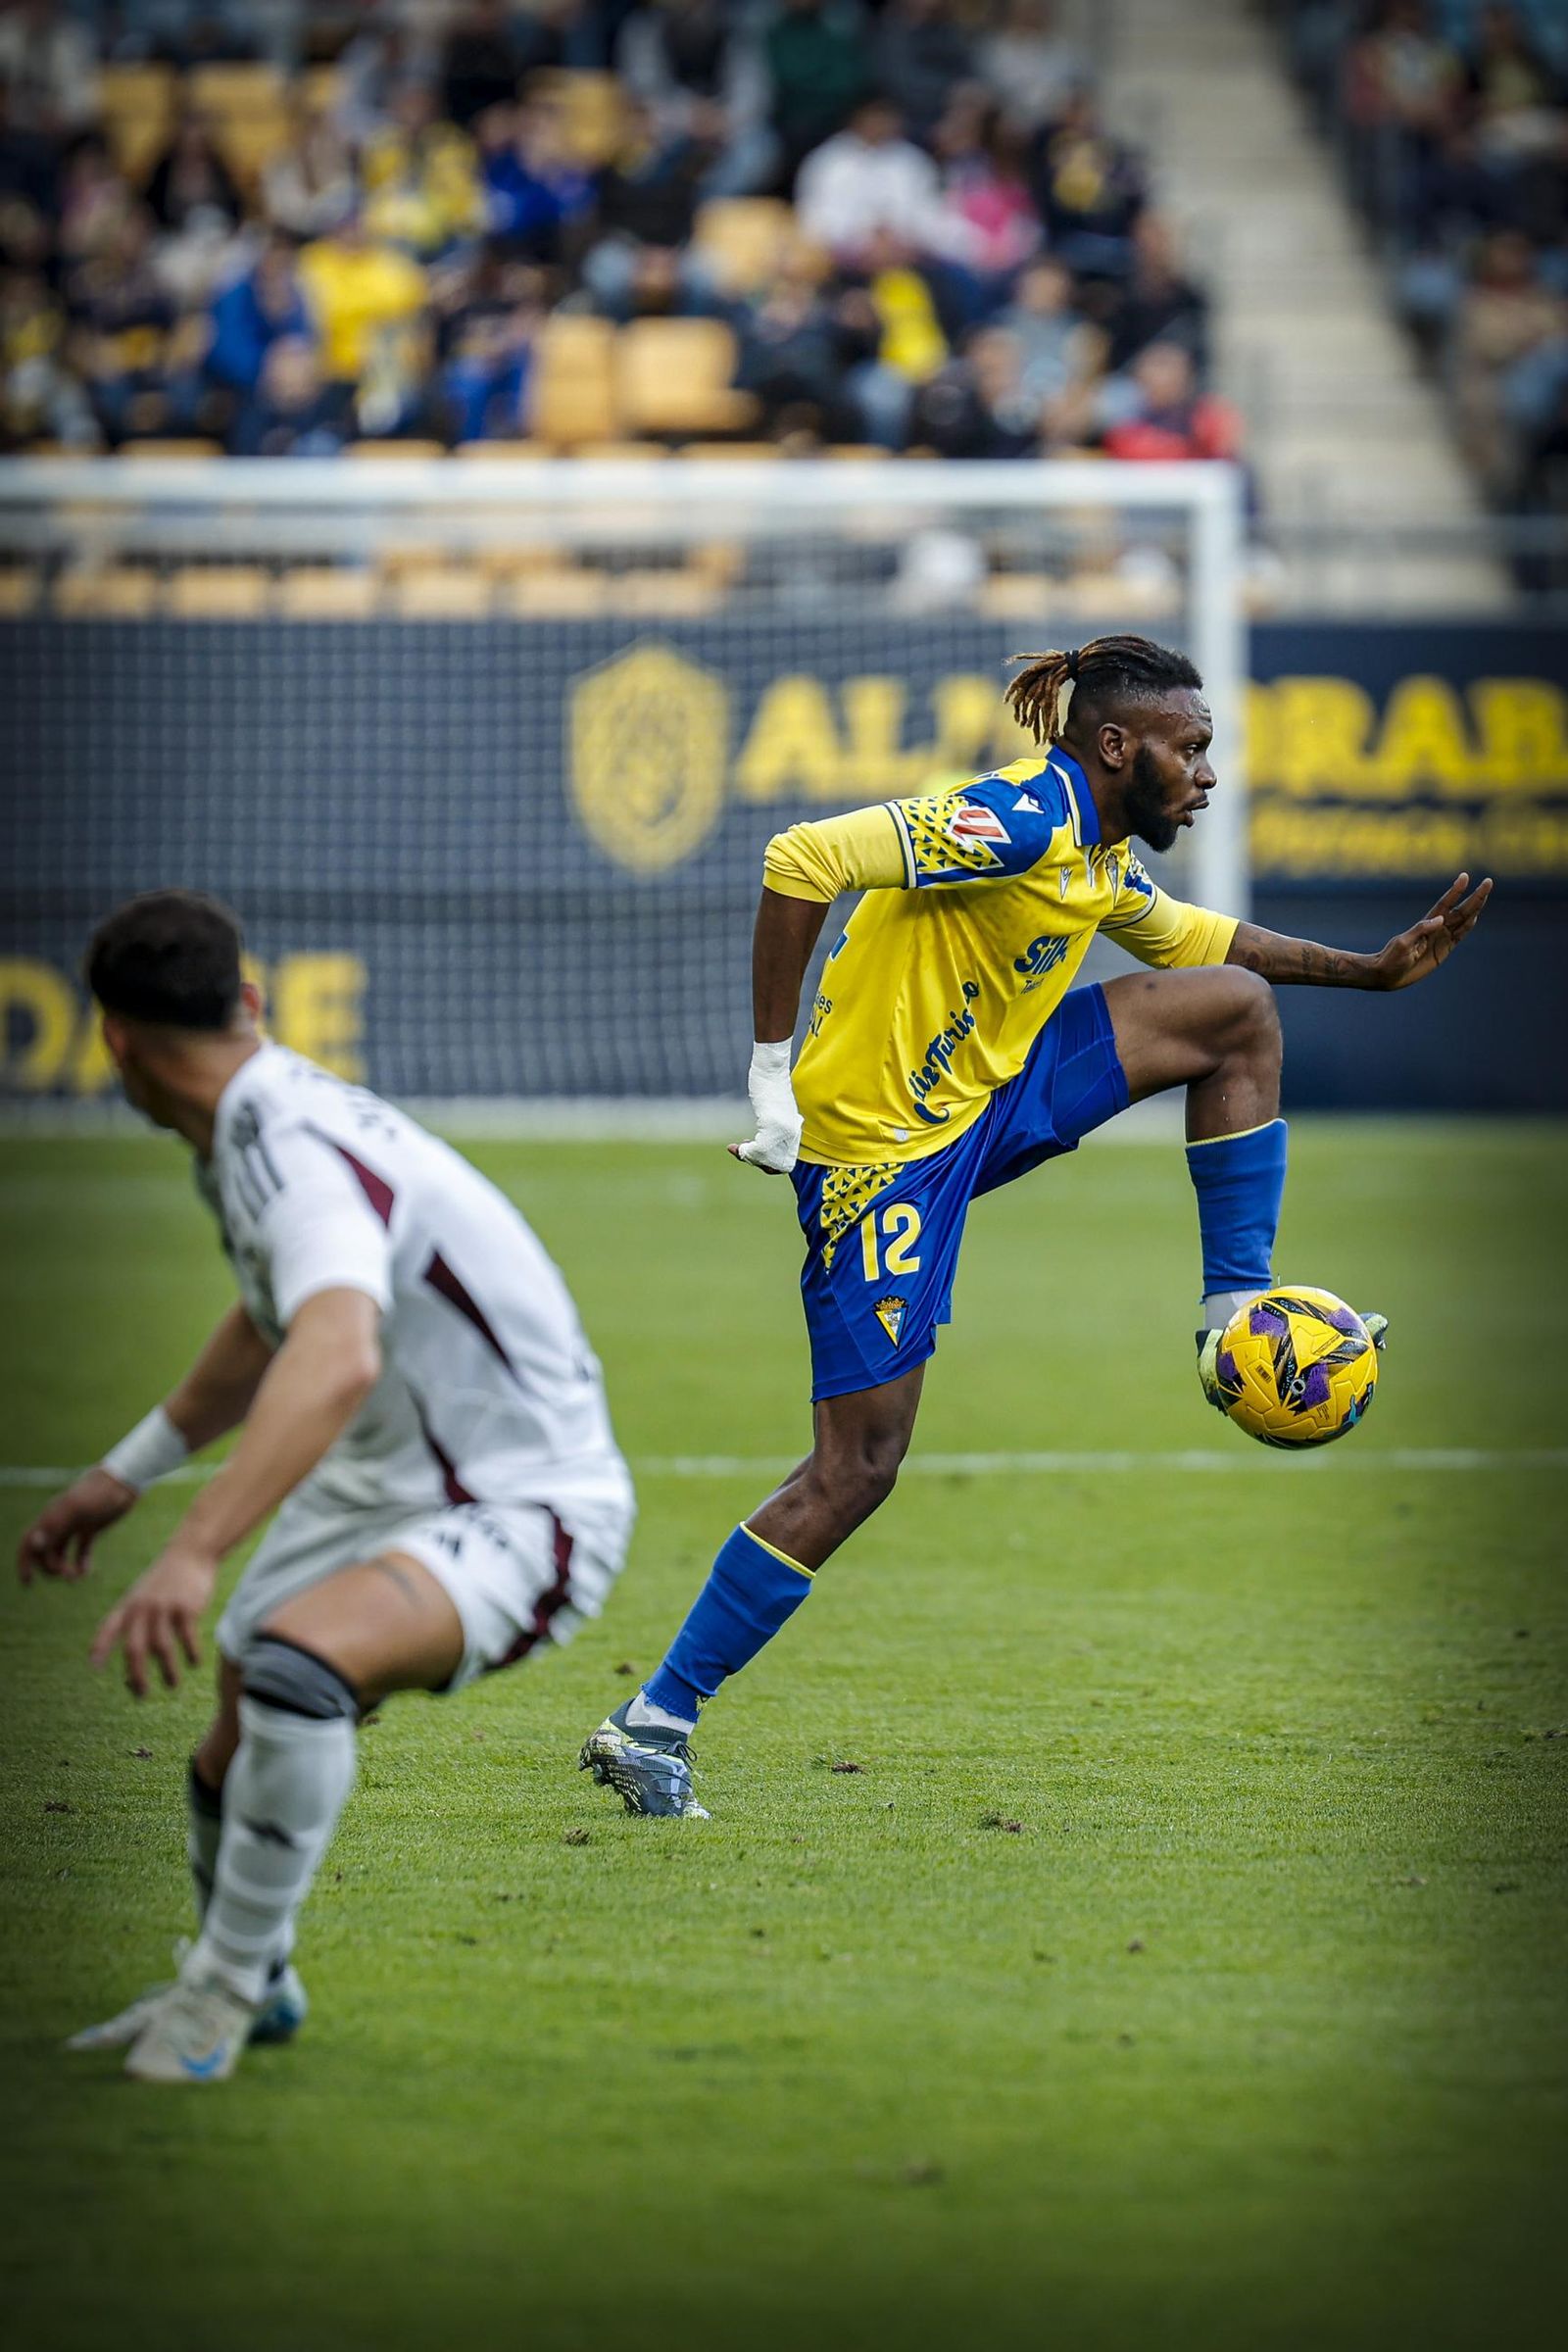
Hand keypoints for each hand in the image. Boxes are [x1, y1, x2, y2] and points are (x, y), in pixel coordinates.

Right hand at [17, 1466, 137, 1585]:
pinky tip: (86, 1571)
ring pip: (61, 1552)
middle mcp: (60, 1521)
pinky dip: (81, 1562)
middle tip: (65, 1574)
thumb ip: (54, 1525)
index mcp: (51, 1517)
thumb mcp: (76, 1509)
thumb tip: (34, 1543)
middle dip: (49, 1567)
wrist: (124, 1480)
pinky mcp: (91, 1527)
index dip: (25, 1562)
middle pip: (44, 1551)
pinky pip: (81, 1549)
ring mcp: (75, 1524)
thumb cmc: (99, 1492)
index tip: (28, 1582)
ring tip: (75, 1577)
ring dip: (64, 1568)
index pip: (29, 1542)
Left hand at [90, 1543, 216, 1696]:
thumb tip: (135, 1663)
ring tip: (172, 1685)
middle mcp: (142, 1608)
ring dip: (167, 1671)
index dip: (100, 1647)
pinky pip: (187, 1637)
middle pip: (134, 1649)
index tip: (94, 1666)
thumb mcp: (143, 1595)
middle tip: (142, 1694)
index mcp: (128, 1606)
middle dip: (137, 1676)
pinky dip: (191, 1654)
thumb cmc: (166, 1581)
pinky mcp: (186, 1607)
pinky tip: (194, 1663)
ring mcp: (164, 1607)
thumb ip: (136, 1623)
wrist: (190, 1552)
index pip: (109, 1628)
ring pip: (161, 1647)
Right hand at [729, 1040, 802, 1175]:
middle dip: (758, 1164)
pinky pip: (762, 1149)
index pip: (786, 1164)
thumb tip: (764, 1147)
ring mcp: (783, 1129)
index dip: (768, 1166)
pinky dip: (747, 1152)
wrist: (771, 1067)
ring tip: (738, 1150)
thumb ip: (776, 1128)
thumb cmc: (770, 1087)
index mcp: (794, 1132)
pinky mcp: (772, 1122)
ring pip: (769, 1159)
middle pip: (778, 1165)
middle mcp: (792, 1133)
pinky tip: (738, 1146)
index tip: (753, 1156)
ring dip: (751, 1159)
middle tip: (742, 1153)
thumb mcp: (775, 1111)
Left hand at [1367, 873, 1491, 990]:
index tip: (1464, 876)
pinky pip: (1459, 937)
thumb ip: (1420, 931)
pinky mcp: (1443, 951)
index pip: (1445, 904)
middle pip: (1460, 910)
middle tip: (1488, 882)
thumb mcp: (1403, 944)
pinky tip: (1475, 917)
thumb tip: (1440, 919)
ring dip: (1475, 908)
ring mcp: (1441, 939)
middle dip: (1474, 897)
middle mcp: (1436, 929)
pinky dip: (1467, 927)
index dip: (1455, 891)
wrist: (1385, 975)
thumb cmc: (1391, 959)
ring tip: (1485, 894)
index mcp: (1426, 925)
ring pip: (1463, 921)